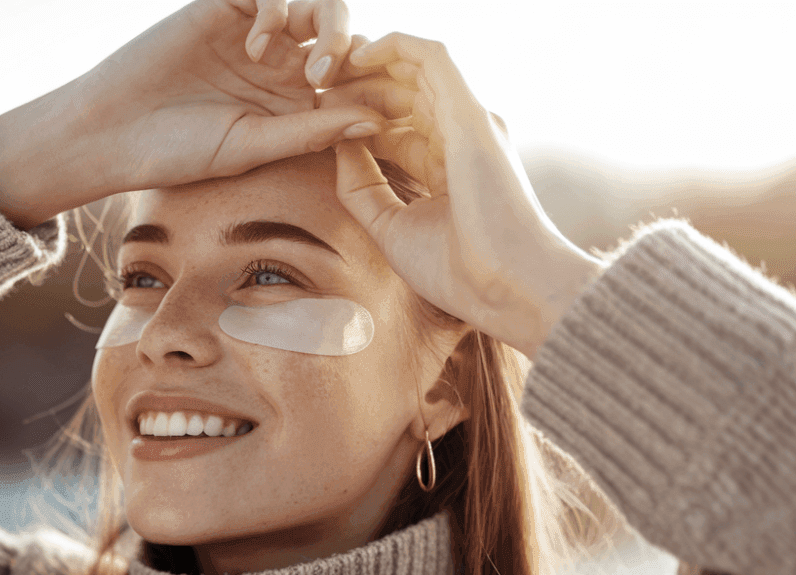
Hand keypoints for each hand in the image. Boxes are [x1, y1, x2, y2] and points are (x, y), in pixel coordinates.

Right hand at [0, 0, 385, 228]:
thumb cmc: (178, 153)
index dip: (374, 89)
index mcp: (293, 105)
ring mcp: (253, 33)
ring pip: (315, 8)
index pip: (349, 87)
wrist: (111, 131)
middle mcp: (279, 66)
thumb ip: (311, 132)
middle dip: (355, 53)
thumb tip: (374, 124)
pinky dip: (277, 10)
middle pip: (341, 39)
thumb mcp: (252, 146)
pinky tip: (257, 44)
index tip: (390, 104)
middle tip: (339, 75)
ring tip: (311, 63)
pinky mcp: (224, 6)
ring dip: (328, 26)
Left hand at [325, 33, 604, 358]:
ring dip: (366, 62)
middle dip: (354, 83)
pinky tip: (357, 54)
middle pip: (401, 93)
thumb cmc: (456, 271)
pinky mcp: (470, 113)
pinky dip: (394, 47)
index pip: (394, 127)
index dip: (351, 118)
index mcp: (445, 168)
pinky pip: (432, 57)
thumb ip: (361, 186)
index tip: (312, 119)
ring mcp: (468, 122)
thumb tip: (334, 143)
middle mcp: (460, 138)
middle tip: (311, 83)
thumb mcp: (389, 226)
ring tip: (325, 65)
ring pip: (412, 69)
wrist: (503, 286)